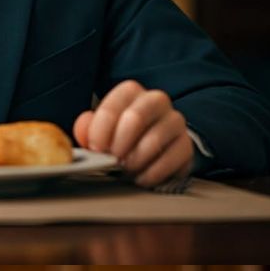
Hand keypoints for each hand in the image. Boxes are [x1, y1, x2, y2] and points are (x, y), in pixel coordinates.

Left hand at [73, 81, 193, 188]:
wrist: (154, 150)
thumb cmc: (123, 138)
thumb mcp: (101, 131)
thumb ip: (87, 128)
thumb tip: (83, 130)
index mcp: (131, 92)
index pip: (114, 105)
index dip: (101, 130)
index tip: (96, 149)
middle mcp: (156, 101)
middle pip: (135, 117)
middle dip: (119, 144)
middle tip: (112, 161)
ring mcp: (174, 121)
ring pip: (154, 140)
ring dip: (135, 161)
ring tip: (126, 170)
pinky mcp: (186, 144)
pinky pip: (171, 159)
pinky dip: (152, 173)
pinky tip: (142, 178)